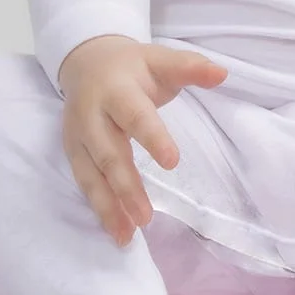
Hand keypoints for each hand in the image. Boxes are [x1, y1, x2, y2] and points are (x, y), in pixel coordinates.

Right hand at [57, 36, 227, 246]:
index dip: (152, 137)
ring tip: (128, 234)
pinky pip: (84, 183)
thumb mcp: (160, 60)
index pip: (134, 116)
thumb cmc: (132, 66)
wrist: (85, 62)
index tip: (172, 162)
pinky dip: (99, 208)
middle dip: (125, 186)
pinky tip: (117, 231)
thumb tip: (222, 74)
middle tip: (146, 216)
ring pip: (91, 175)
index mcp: (116, 90)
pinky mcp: (72, 151)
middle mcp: (92, 115)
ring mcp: (78, 136)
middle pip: (108, 153)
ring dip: (108, 206)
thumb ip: (190, 68)